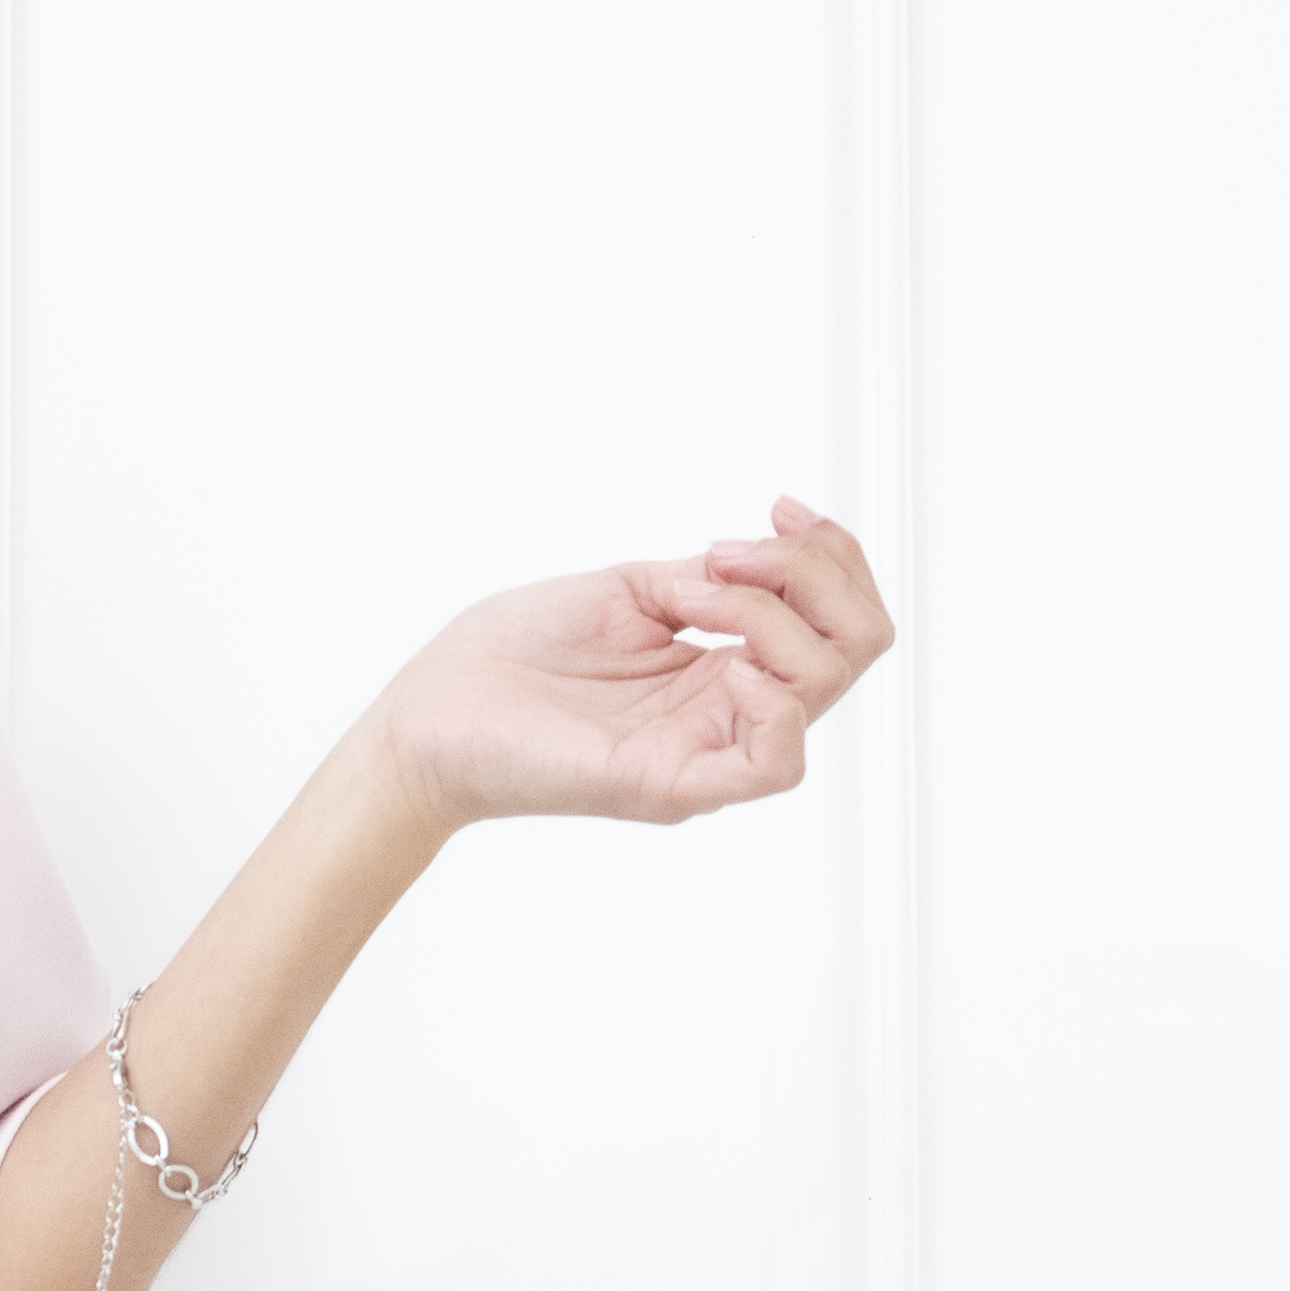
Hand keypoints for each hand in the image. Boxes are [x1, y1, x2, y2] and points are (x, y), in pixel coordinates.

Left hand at [370, 499, 894, 839]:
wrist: (433, 712)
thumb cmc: (512, 657)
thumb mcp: (631, 590)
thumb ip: (709, 580)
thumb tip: (767, 562)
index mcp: (724, 669)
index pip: (842, 619)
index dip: (833, 552)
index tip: (778, 504)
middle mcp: (728, 713)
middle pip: (856, 646)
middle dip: (815, 572)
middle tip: (727, 553)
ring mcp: (705, 751)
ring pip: (824, 686)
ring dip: (777, 614)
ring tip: (696, 596)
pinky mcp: (671, 786)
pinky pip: (776, 763)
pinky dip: (775, 701)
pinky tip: (725, 662)